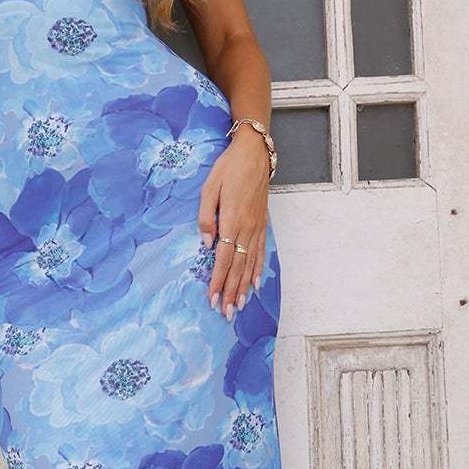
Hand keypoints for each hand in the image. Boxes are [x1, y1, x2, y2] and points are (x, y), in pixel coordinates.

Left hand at [198, 129, 270, 319]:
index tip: (213, 299)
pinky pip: (261, 252)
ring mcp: (257, 227)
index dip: (218, 281)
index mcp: (233, 220)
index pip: (224, 258)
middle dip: (232, 292)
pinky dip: (258, 270)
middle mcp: (248, 228)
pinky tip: (255, 284)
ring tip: (239, 306)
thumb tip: (206, 244)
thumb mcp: (209, 187)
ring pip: (251, 264)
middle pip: (239, 267)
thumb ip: (206, 217)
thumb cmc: (228, 169)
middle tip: (226, 314)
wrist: (254, 154)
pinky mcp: (262, 224)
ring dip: (244, 287)